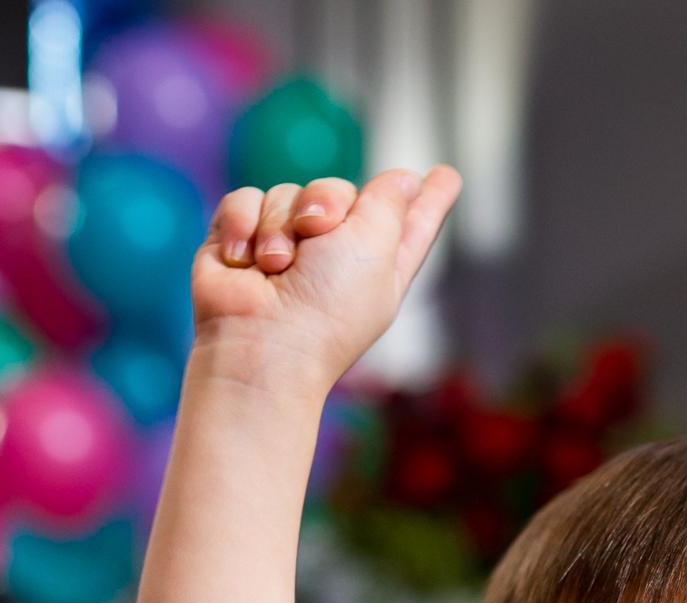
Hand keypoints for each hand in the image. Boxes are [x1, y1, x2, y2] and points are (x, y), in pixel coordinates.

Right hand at [189, 165, 462, 399]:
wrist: (260, 342)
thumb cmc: (326, 306)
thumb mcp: (374, 248)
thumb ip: (390, 203)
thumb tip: (407, 179)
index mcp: (377, 264)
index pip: (410, 223)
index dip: (430, 199)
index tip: (448, 175)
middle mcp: (333, 255)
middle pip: (336, 190)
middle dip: (326, 199)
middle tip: (315, 229)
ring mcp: (283, 248)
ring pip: (285, 193)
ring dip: (279, 226)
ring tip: (275, 267)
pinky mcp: (239, 242)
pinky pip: (243, 200)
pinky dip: (243, 226)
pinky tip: (243, 261)